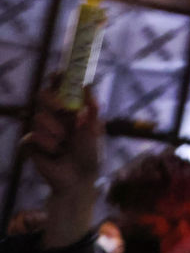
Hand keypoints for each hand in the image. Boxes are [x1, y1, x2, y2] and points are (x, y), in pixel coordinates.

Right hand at [21, 84, 100, 200]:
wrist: (79, 180)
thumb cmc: (91, 155)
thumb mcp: (95, 130)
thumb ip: (92, 109)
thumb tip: (87, 86)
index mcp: (70, 110)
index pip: (60, 88)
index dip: (57, 78)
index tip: (59, 72)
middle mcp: (54, 117)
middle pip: (42, 95)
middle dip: (50, 99)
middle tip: (62, 109)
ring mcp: (41, 130)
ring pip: (38, 117)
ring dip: (54, 130)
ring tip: (64, 143)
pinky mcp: (31, 144)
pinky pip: (31, 136)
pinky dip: (45, 144)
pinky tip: (54, 152)